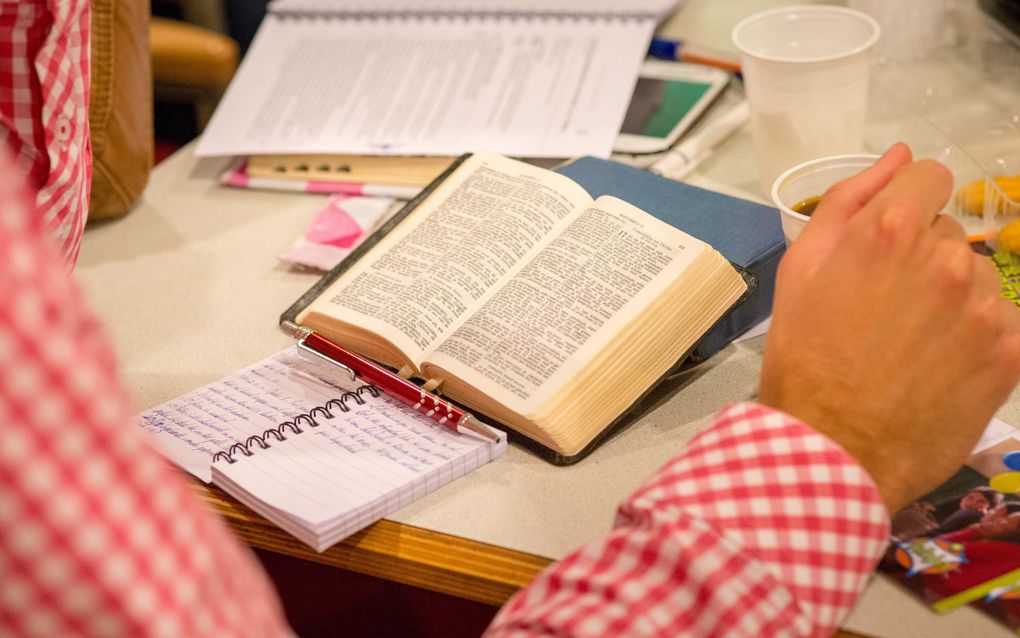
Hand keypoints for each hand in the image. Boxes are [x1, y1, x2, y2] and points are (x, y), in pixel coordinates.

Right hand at [759, 143, 1019, 512]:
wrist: (831, 448)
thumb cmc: (802, 358)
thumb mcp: (800, 270)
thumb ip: (849, 200)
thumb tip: (900, 154)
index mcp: (890, 230)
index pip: (928, 175)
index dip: (906, 201)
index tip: (889, 238)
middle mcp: (948, 257)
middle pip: (949, 231)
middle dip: (921, 256)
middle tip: (885, 308)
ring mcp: (985, 306)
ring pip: (978, 276)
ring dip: (952, 296)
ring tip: (913, 343)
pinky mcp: (1010, 351)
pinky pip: (1001, 319)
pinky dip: (976, 335)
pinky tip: (940, 365)